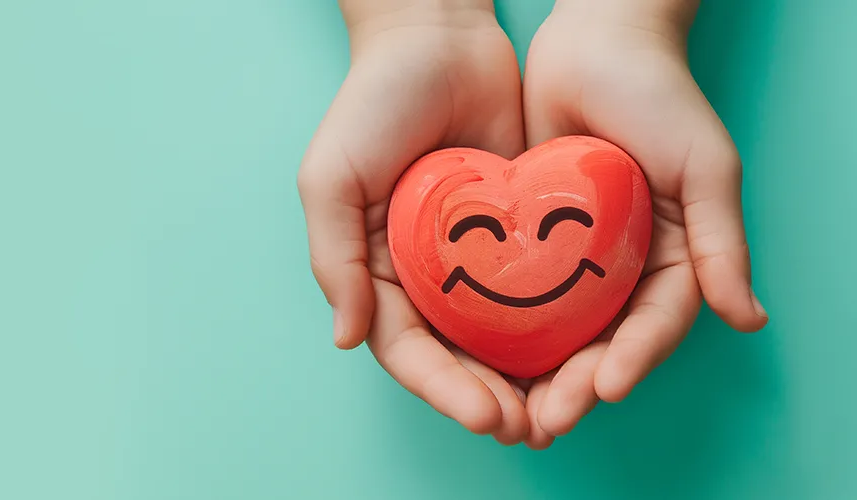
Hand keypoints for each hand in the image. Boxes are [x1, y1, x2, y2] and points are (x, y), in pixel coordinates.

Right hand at [298, 1, 529, 441]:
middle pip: (457, 355)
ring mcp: (473, 257)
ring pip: (500, 335)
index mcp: (376, 270)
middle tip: (531, 427)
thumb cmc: (371, 105)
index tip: (485, 414)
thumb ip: (333, 260)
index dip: (443, 388)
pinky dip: (555, 326)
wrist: (439, 38)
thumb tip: (347, 340)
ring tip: (559, 410)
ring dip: (526, 378)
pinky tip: (584, 352)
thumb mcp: (330, 180)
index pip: (407, 348)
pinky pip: (538, 289)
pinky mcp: (518, 231)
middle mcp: (424, 274)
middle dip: (489, 397)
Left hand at [519, 0, 768, 448]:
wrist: (592, 42)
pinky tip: (478, 359)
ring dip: (537, 374)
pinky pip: (517, 294)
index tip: (604, 389)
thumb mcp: (704, 167)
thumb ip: (721, 243)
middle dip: (576, 384)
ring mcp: (576, 257)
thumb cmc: (658, 94)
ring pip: (556, 331)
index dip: (632, 360)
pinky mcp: (532, 239)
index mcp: (672, 256)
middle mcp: (623, 266)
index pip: (653, 325)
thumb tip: (748, 319)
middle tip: (546, 421)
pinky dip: (503, 330)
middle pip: (600, 341)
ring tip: (512, 412)